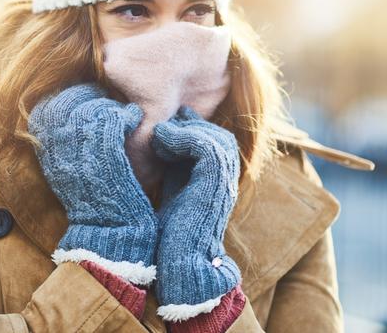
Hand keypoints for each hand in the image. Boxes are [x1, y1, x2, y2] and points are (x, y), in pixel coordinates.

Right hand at [28, 82, 157, 284]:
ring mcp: (80, 150)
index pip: (49, 106)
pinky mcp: (106, 154)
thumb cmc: (95, 200)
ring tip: (122, 114)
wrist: (109, 233)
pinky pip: (114, 118)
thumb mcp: (67, 170)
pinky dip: (127, 114)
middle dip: (90, 95)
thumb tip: (74, 111)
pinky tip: (133, 118)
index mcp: (45, 151)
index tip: (87, 98)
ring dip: (110, 106)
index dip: (70, 96)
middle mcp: (57, 148)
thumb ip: (64, 142)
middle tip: (107, 99)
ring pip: (93, 107)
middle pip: (69, 101)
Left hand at [150, 105, 241, 320]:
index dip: (192, 130)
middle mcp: (226, 181)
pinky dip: (182, 137)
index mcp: (218, 183)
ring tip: (160, 134)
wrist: (179, 263)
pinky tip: (161, 140)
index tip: (165, 125)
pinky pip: (205, 146)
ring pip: (215, 138)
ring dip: (185, 130)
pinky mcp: (216, 183)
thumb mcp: (172, 192)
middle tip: (165, 123)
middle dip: (192, 126)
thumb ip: (174, 170)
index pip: (215, 144)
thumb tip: (160, 143)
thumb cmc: (170, 236)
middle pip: (219, 137)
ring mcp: (225, 182)